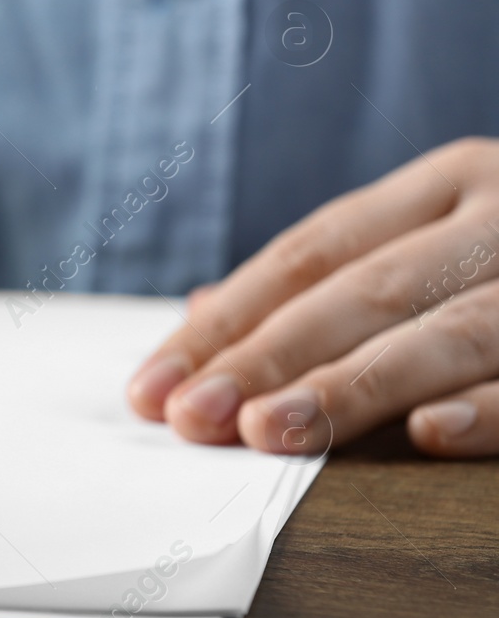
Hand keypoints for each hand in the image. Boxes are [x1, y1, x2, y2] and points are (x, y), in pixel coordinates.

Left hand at [127, 137, 498, 458]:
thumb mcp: (438, 237)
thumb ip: (333, 274)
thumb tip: (199, 309)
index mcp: (448, 184)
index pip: (309, 254)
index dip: (225, 322)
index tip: (153, 388)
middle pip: (365, 288)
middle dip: (267, 356)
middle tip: (193, 417)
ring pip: (450, 331)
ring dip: (351, 387)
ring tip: (267, 430)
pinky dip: (489, 407)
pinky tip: (429, 433)